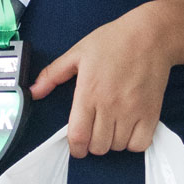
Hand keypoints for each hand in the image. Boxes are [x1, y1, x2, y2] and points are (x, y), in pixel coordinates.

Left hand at [30, 4, 171, 156]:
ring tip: (111, 128)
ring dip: (111, 143)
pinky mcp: (151, 112)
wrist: (150, 35)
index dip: (75, 148)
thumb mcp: (77, 52)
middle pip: (98, 146)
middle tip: (94, 132)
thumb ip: (53, 74)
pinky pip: (140, 144)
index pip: (78, 136)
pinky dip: (132, 144)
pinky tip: (128, 131)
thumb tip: (32, 92)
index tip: (77, 147)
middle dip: (92, 145)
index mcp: (89, 92)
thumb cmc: (113, 41)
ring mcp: (132, 111)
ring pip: (117, 147)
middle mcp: (110, 105)